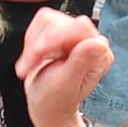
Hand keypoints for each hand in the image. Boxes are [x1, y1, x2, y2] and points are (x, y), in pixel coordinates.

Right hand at [17, 10, 114, 126]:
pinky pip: (40, 24)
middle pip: (61, 22)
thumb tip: (99, 43)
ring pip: (48, 21)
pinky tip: (32, 57)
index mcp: (99, 55)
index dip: (55, 36)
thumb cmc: (56, 100)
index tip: (38, 52)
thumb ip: (81, 61)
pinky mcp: (60, 32)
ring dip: (32, 43)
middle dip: (40, 43)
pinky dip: (30, 40)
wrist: (46, 105)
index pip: (80, 28)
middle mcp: (90, 42)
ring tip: (29, 65)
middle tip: (28, 65)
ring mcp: (74, 36)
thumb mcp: (66, 83)